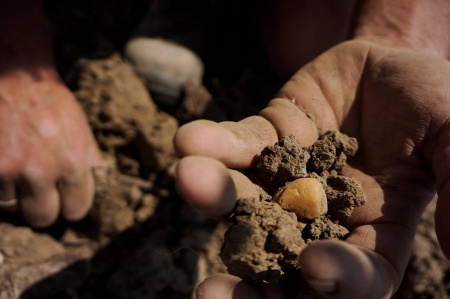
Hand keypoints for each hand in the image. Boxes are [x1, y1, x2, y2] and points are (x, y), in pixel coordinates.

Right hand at [0, 70, 103, 227]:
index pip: (76, 210)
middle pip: (43, 218)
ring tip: (21, 172)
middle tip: (42, 193)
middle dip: (44, 209)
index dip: (72, 206)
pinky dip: (0, 187)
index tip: (67, 199)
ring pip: (12, 208)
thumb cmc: (53, 103)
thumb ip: (92, 163)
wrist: (16, 76)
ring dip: (17, 196)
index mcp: (72, 162)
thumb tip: (98, 187)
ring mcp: (8, 169)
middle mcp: (40, 170)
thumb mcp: (83, 131)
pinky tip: (7, 168)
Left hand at [174, 40, 449, 297]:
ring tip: (190, 180)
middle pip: (280, 262)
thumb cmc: (433, 102)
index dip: (337, 279)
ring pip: (245, 200)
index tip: (314, 266)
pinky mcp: (264, 138)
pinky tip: (189, 140)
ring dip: (214, 196)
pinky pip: (236, 146)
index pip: (357, 274)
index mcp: (375, 231)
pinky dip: (214, 144)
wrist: (390, 63)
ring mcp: (286, 177)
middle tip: (211, 294)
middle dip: (245, 281)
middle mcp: (321, 215)